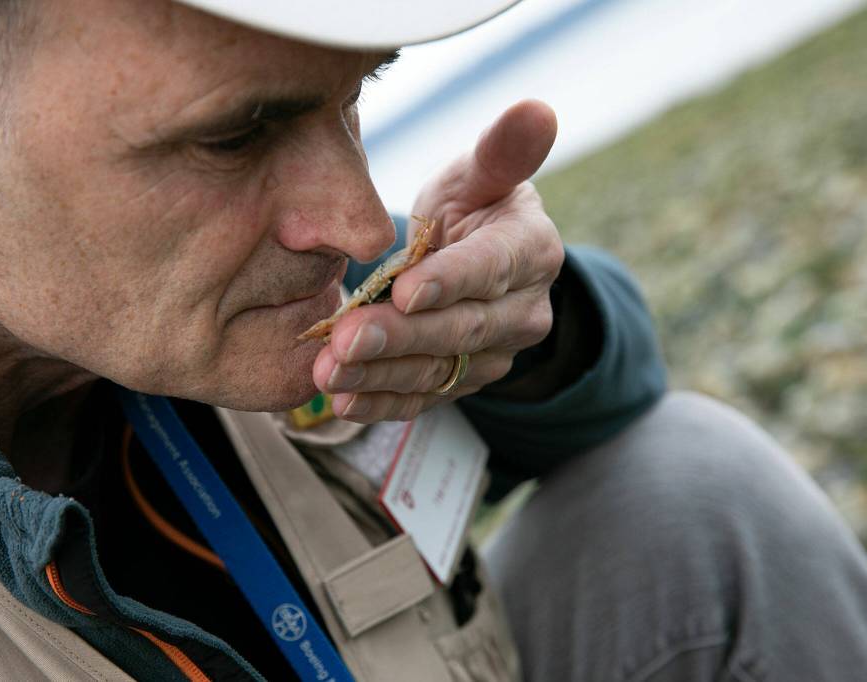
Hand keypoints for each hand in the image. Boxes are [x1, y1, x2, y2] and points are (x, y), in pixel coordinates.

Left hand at [312, 100, 563, 421]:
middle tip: (346, 339)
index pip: (491, 269)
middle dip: (400, 336)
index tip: (405, 288)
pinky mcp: (462, 380)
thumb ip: (502, 151)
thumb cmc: (474, 204)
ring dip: (380, 375)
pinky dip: (381, 403)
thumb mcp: (482, 174)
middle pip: (460, 329)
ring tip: (328, 373)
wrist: (475, 258)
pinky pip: (422, 399)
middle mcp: (522, 312)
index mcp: (531, 252)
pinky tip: (342, 401)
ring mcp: (493, 355)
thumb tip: (538, 109)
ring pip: (436, 370)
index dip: (451, 280)